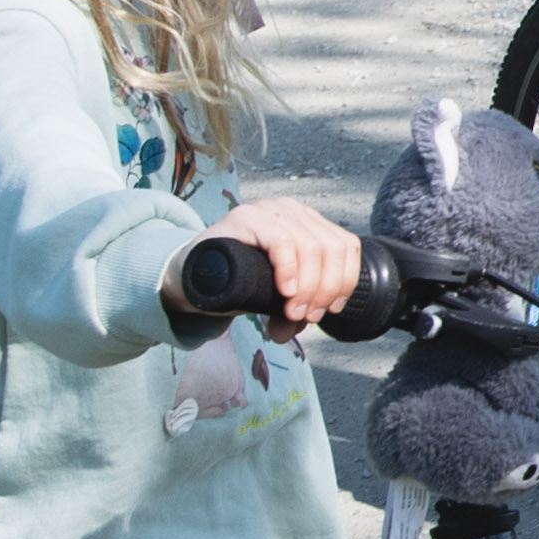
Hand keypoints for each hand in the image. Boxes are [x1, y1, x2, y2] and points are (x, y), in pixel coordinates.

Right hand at [220, 195, 362, 332]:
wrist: (192, 273)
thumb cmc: (239, 281)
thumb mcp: (275, 296)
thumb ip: (292, 311)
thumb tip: (295, 329)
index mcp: (310, 222)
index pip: (347, 246)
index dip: (345, 281)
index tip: (330, 310)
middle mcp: (293, 211)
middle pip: (332, 249)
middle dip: (325, 289)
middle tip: (306, 316)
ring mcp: (270, 209)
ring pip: (311, 247)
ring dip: (308, 287)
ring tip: (292, 312)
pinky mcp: (245, 216)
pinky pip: (280, 240)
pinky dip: (289, 269)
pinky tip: (285, 291)